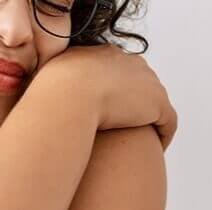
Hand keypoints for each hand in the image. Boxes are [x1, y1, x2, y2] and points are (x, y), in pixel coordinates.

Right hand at [37, 44, 177, 149]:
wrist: (68, 97)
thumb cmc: (49, 97)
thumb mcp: (48, 87)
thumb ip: (53, 91)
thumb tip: (44, 102)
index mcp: (104, 55)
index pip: (117, 73)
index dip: (115, 96)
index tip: (109, 116)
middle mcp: (129, 63)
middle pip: (141, 85)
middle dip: (137, 106)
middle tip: (129, 131)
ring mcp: (147, 82)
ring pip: (156, 103)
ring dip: (151, 123)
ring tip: (143, 144)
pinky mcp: (157, 104)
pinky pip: (168, 121)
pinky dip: (163, 136)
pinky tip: (153, 151)